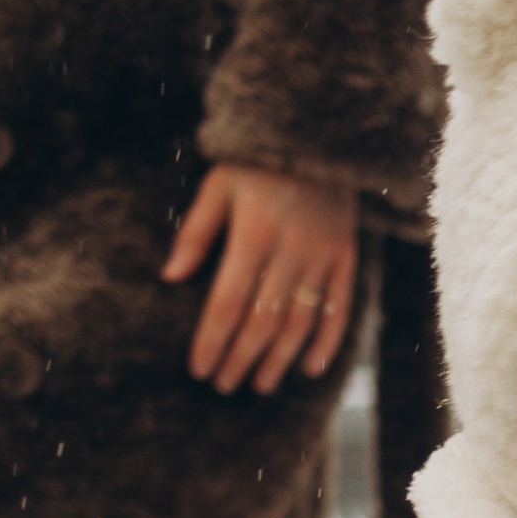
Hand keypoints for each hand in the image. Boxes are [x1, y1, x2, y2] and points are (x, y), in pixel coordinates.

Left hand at [163, 165, 358, 394]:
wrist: (317, 131)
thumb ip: (195, 232)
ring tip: (259, 384)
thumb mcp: (217, 184)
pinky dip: (327, 342)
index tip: (199, 369)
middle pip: (262, 321)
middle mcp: (290, 250)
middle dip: (240, 359)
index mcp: (253, 232)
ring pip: (300, 322)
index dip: (212, 342)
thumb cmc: (255, 160)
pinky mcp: (346, 256)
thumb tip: (171, 278)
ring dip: (278, 359)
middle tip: (224, 386)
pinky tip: (309, 369)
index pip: (227, 303)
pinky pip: (340, 308)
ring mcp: (322, 256)